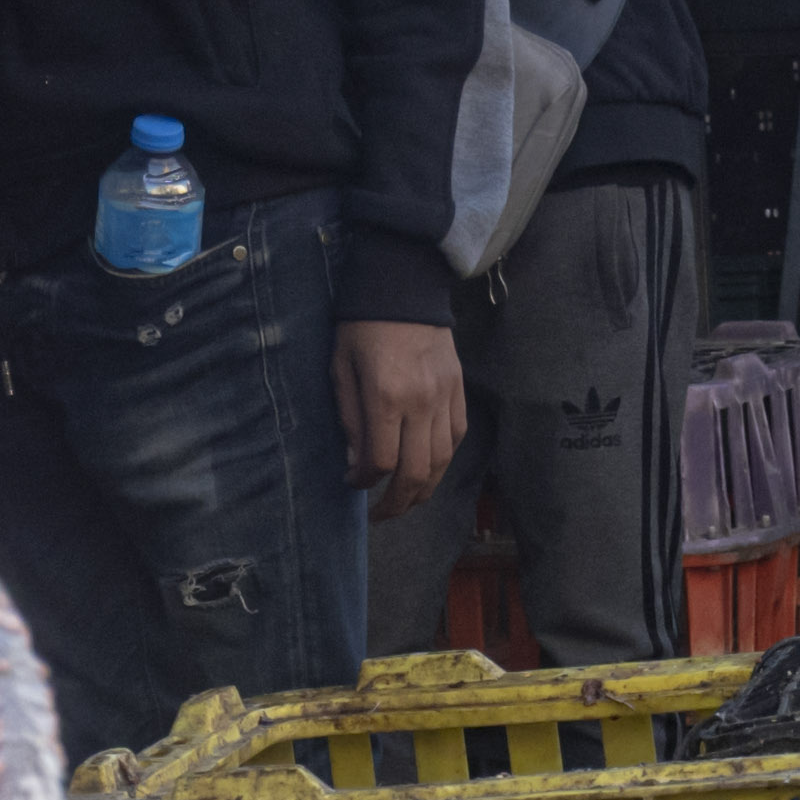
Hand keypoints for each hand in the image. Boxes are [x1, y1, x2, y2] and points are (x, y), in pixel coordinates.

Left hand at [338, 305, 464, 505]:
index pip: (382, 461)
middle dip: (398, 502)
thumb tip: (357, 463)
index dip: (365, 482)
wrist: (404, 285)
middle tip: (381, 514)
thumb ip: (349, 418)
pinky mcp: (459, 390)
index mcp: (385, 397)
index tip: (352, 482)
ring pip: (442, 461)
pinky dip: (442, 460)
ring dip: (424, 489)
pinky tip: (428, 467)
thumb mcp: (340, 368)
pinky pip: (456, 437)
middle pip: (417, 472)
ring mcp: (445, 397)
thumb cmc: (361, 326)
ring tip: (407, 500)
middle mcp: (421, 402)